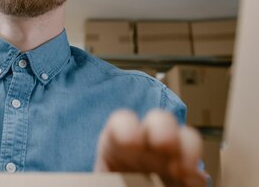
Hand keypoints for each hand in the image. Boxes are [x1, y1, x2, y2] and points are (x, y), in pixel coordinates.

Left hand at [94, 109, 208, 186]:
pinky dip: (197, 178)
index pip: (122, 123)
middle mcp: (147, 147)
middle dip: (163, 128)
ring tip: (181, 169)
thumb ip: (104, 179)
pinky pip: (200, 174)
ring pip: (187, 139)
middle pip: (160, 122)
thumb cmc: (110, 184)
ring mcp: (171, 161)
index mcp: (117, 144)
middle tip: (163, 145)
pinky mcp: (189, 182)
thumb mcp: (101, 182)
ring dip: (188, 148)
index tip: (130, 142)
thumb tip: (104, 180)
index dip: (126, 127)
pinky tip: (190, 184)